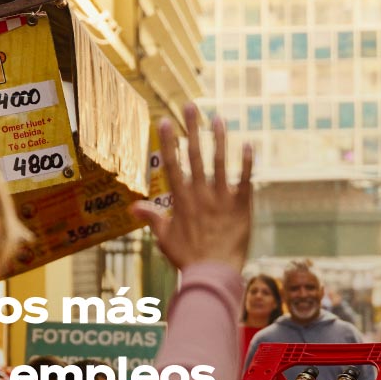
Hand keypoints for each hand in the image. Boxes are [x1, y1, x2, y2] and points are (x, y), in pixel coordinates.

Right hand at [132, 104, 253, 273]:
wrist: (213, 274)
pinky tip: (248, 145)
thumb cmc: (188, 258)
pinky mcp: (241, 206)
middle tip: (191, 106)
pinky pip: (245, 180)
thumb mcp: (164, 238)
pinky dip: (247, 163)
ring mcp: (221, 198)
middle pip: (195, 155)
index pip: (172, 164)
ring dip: (219, 139)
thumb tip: (133, 207)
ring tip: (218, 118)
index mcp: (181, 200)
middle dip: (192, 128)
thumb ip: (152, 218)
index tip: (165, 121)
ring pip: (219, 162)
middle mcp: (200, 194)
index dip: (168, 142)